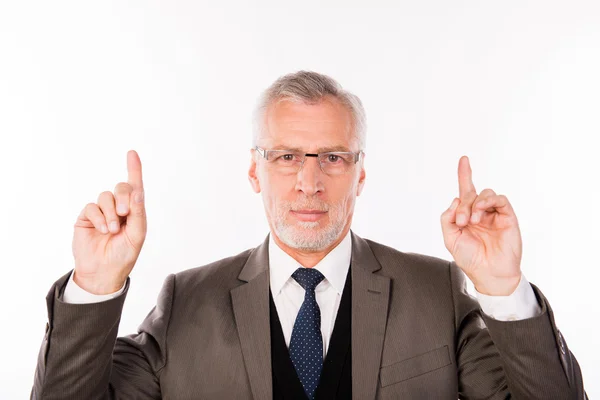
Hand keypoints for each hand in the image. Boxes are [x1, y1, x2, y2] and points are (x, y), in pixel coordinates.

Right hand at [71, 150, 146, 293]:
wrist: (103, 272)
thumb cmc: (124, 255)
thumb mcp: (137, 235)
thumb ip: (138, 213)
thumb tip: (138, 191)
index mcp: (134, 211)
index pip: (135, 187)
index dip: (134, 169)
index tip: (132, 153)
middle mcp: (118, 208)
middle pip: (120, 188)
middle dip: (123, 197)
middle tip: (124, 213)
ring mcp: (102, 212)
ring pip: (105, 196)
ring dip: (110, 213)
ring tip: (112, 230)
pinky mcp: (87, 217)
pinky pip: (92, 207)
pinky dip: (98, 217)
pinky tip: (102, 230)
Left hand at [440, 156, 521, 295]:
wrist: (489, 274)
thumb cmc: (470, 259)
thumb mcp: (450, 238)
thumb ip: (447, 218)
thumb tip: (456, 201)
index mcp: (466, 216)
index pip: (465, 192)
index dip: (464, 175)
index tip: (463, 159)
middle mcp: (480, 212)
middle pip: (470, 194)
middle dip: (463, 205)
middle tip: (462, 222)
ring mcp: (494, 214)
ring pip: (485, 194)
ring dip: (475, 204)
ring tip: (473, 220)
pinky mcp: (507, 217)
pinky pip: (500, 199)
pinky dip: (489, 201)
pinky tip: (482, 212)